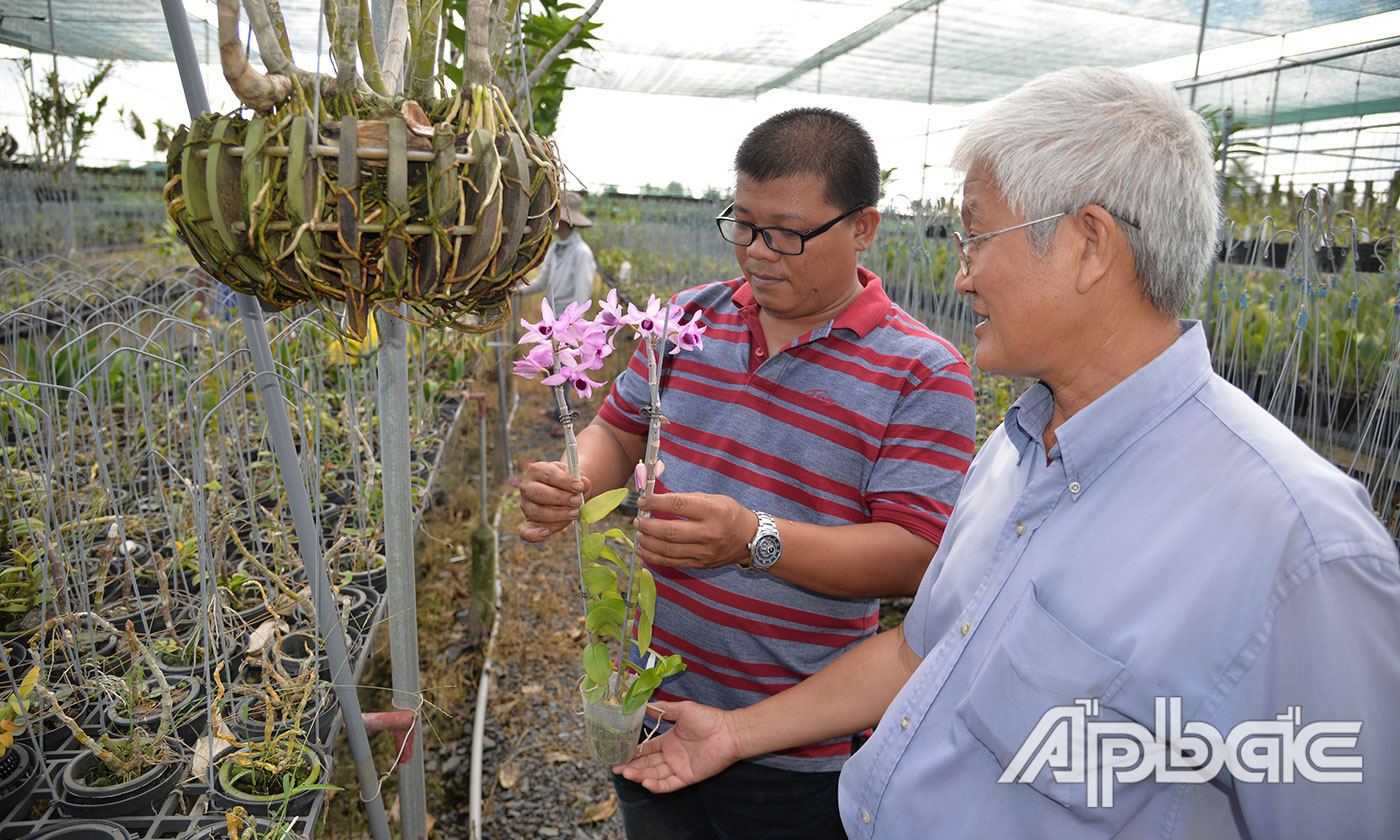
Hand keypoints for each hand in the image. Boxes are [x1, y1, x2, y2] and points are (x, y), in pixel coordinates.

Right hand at [517, 460, 590, 541]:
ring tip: (575, 513)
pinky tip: (546, 533)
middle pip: (538, 493)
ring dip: (557, 515)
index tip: (579, 487)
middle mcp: (527, 486)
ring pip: (536, 512)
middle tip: (578, 501)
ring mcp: (526, 505)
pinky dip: (534, 534)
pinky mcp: (529, 521)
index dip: (564, 481)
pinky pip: (525, 531)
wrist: (566, 491)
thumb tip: (585, 483)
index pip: (549, 475)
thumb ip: (582, 481)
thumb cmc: (569, 483)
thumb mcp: (576, 478)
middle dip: (560, 499)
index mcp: (537, 470)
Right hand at [613, 700, 741, 792]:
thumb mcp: (682, 709)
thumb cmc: (708, 719)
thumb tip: (644, 704)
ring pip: (655, 774)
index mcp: (669, 741)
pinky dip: (657, 785)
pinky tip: (645, 782)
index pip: (646, 749)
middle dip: (631, 766)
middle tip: (616, 768)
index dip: (633, 752)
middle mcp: (672, 756)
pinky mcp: (687, 777)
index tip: (618, 753)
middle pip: (647, 764)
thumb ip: (663, 709)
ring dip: (640, 775)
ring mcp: (679, 767)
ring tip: (626, 774)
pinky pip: (669, 784)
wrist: (728, 732)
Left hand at [634, 491, 753, 569]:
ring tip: (638, 534)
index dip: (655, 502)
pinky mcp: (700, 564)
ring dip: (647, 542)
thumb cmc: (730, 514)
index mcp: (713, 511)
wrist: (751, 539)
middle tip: (637, 520)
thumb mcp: (714, 499)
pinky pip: (671, 563)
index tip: (642, 501)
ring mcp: (704, 552)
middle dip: (648, 526)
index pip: (677, 505)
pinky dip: (653, 557)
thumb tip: (657, 500)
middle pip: (669, 531)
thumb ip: (686, 499)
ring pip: (667, 550)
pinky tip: (643, 549)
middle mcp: (709, 533)